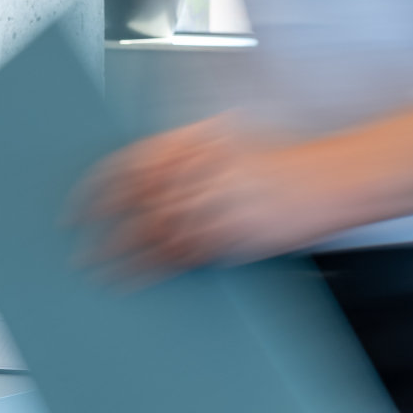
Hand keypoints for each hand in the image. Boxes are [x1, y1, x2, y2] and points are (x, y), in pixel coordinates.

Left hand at [78, 115, 336, 279]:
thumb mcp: (227, 133)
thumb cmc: (282, 156)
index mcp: (195, 138)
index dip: (95, 189)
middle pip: (135, 201)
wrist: (336, 178)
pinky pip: (186, 255)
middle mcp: (203, 168)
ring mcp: (220, 202)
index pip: (129, 164)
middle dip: (101, 226)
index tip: (75, 209)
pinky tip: (138, 279)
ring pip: (155, 232)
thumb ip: (180, 150)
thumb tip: (135, 175)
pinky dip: (156, 268)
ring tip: (98, 270)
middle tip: (78, 246)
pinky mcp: (237, 235)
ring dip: (122, 255)